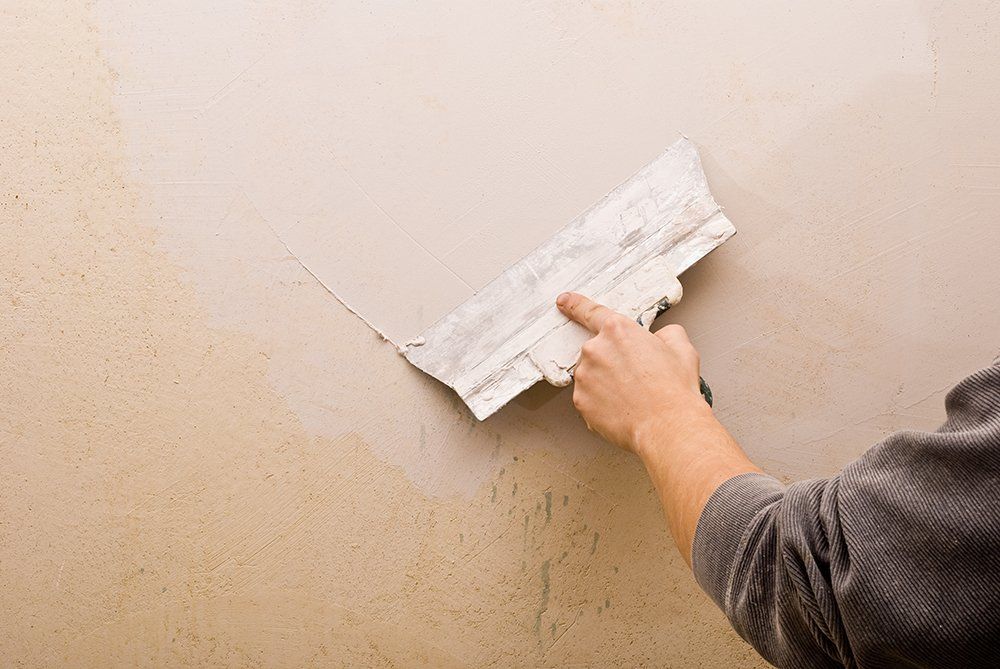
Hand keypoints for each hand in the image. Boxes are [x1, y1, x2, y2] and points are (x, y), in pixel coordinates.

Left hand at [556, 291, 706, 452]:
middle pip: (598, 351)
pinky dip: (602, 404)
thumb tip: (661, 338)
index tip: (564, 302)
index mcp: (618, 330)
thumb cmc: (674, 390)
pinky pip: (589, 399)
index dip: (575, 305)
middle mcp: (595, 350)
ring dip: (606, 384)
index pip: (590, 312)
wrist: (668, 426)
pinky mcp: (580, 401)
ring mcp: (584, 377)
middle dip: (613, 363)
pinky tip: (622, 409)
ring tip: (632, 397)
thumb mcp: (681, 348)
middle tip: (636, 379)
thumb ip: (666, 334)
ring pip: (592, 376)